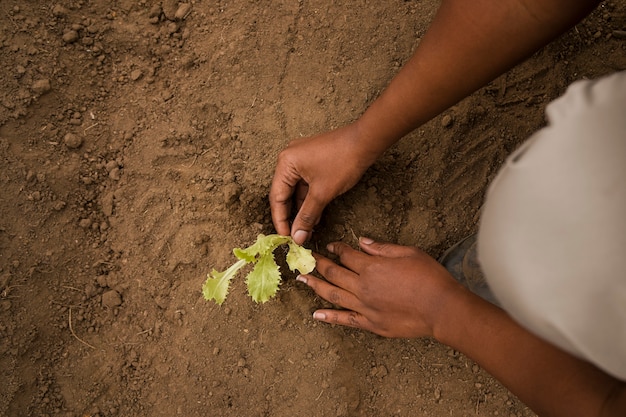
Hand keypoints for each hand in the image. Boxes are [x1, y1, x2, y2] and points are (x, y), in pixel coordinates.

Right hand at [269, 123, 376, 243]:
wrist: (366, 141)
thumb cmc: (343, 161)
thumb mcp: (322, 193)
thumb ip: (307, 216)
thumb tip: (297, 236)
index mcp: (286, 163)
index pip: (277, 197)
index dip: (280, 220)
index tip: (286, 237)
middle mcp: (290, 159)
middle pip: (284, 193)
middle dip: (291, 216)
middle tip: (296, 236)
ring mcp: (302, 158)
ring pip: (297, 190)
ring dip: (302, 209)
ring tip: (307, 229)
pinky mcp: (313, 160)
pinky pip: (306, 184)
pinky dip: (310, 199)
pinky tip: (315, 215)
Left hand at [297, 237, 465, 337]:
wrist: (442, 309)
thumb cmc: (430, 278)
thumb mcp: (409, 253)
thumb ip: (382, 248)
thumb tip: (362, 242)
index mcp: (372, 267)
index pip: (346, 255)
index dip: (337, 249)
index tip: (330, 245)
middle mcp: (363, 287)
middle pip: (334, 273)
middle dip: (318, 264)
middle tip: (305, 258)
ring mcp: (365, 307)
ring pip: (333, 295)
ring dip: (315, 286)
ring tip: (301, 280)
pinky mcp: (371, 324)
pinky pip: (345, 320)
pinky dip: (329, 317)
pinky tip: (316, 315)